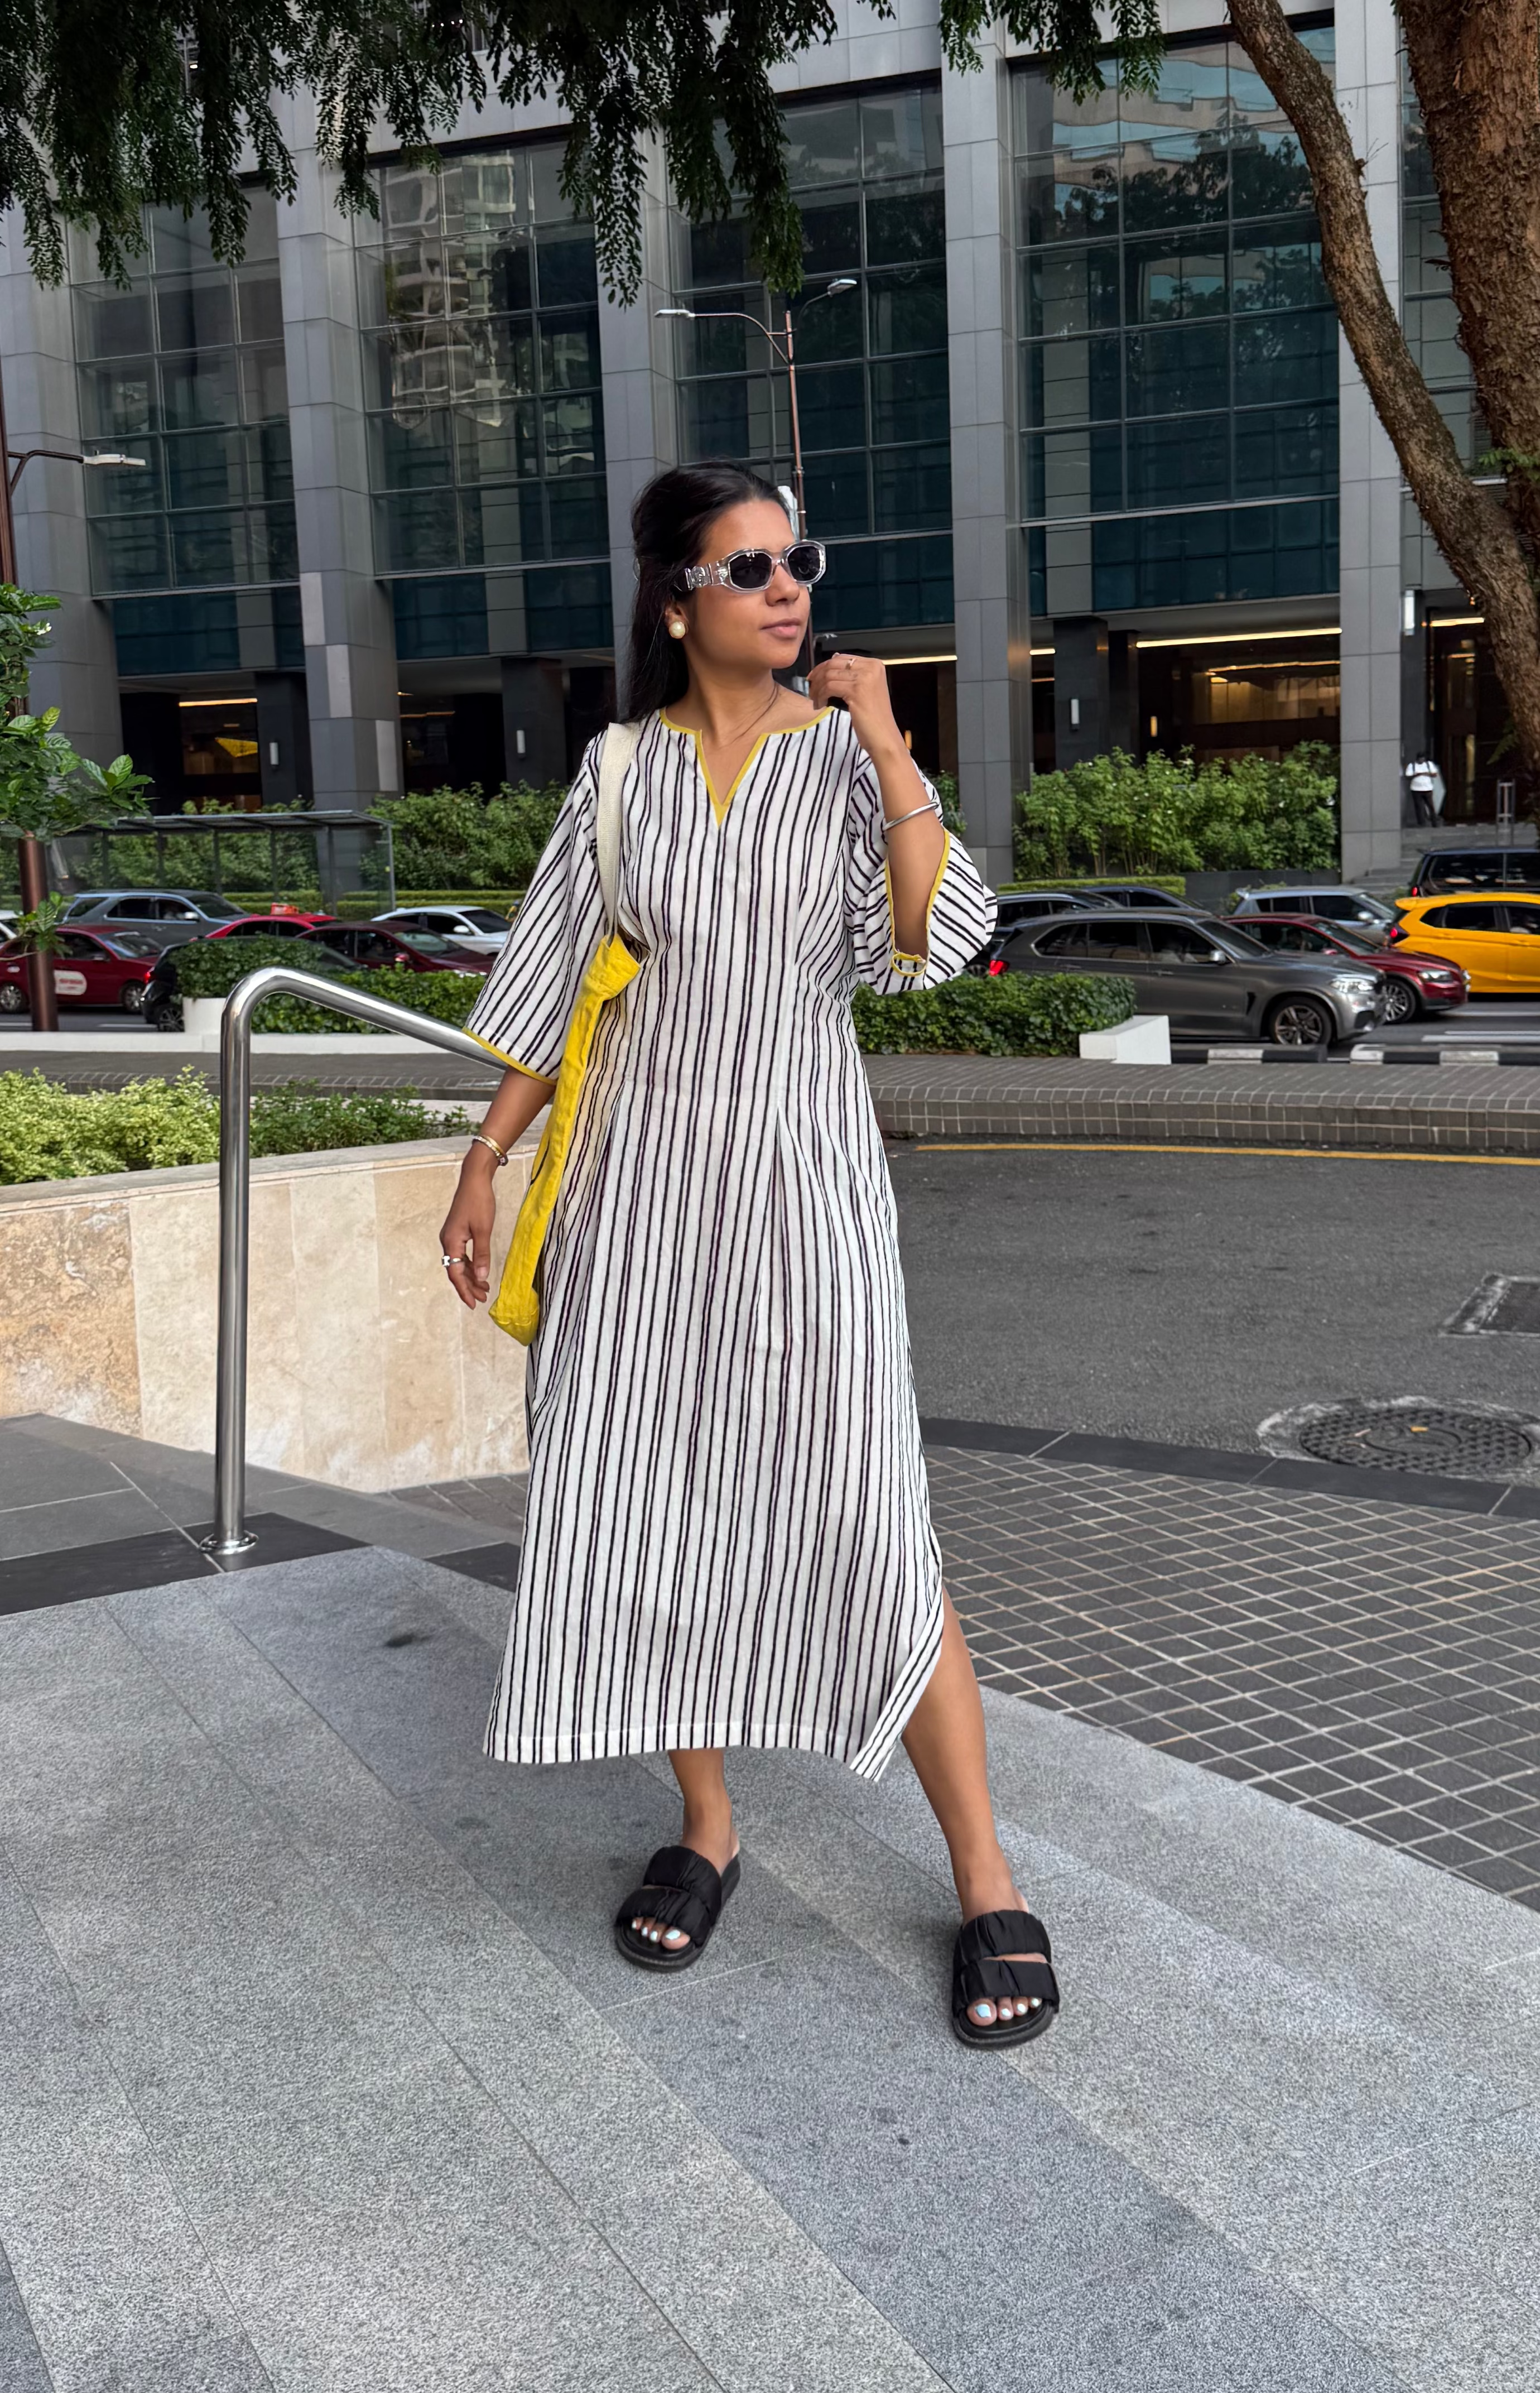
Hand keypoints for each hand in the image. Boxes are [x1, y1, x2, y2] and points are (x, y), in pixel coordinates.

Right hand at [440, 1165, 495, 1309]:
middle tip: (483, 1298)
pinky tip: (480, 1271)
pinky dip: (471, 1265)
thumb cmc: (479, 1201)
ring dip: (471, 1276)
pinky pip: (462, 1254)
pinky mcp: (457, 1232)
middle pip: (456, 1271)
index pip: (455, 1273)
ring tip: (484, 1288)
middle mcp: (447, 1241)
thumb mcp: (484, 1230)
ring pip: (459, 1263)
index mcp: (451, 1242)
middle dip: (469, 1286)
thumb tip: (481, 1277)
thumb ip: (482, 1254)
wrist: (474, 1179)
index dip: (464, 1290)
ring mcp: (451, 1236)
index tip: (473, 1304)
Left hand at [809, 651, 904, 764]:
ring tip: (815, 699)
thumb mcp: (865, 690)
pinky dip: (821, 695)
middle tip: (811, 688)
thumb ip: (852, 675)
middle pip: (834, 664)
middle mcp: (871, 667)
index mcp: (874, 665)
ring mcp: (864, 678)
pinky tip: (820, 704)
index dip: (824, 666)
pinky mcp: (856, 690)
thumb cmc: (873, 717)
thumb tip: (832, 661)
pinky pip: (829, 687)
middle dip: (818, 676)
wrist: (883, 736)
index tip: (813, 677)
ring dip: (817, 688)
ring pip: (829, 675)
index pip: (842, 658)